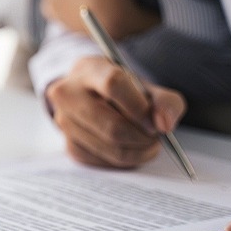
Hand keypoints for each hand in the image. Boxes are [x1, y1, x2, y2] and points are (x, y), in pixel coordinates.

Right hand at [47, 56, 185, 167]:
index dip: (140, 108)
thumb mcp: (146, 86)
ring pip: (109, 147)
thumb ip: (165, 101)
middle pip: (111, 125)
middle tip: (156, 137)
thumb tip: (164, 126)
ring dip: (138, 151)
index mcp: (89, 70)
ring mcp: (64, 122)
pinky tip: (132, 149)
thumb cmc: (122, 91)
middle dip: (142, 137)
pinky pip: (103, 161)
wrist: (90, 97)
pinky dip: (124, 160)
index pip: (113, 85)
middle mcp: (68, 94)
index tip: (156, 122)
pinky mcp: (69, 145)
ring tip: (148, 143)